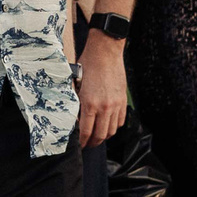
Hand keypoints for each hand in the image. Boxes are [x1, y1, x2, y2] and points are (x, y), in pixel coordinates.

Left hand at [74, 33, 128, 147]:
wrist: (106, 51)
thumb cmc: (88, 64)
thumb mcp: (76, 83)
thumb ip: (76, 101)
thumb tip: (74, 116)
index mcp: (90, 103)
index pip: (86, 131)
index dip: (82, 141)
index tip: (79, 145)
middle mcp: (105, 107)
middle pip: (100, 135)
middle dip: (93, 143)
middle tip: (87, 145)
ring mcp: (116, 105)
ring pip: (112, 130)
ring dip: (104, 137)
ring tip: (97, 137)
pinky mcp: (123, 100)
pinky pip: (120, 121)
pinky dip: (114, 127)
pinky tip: (107, 126)